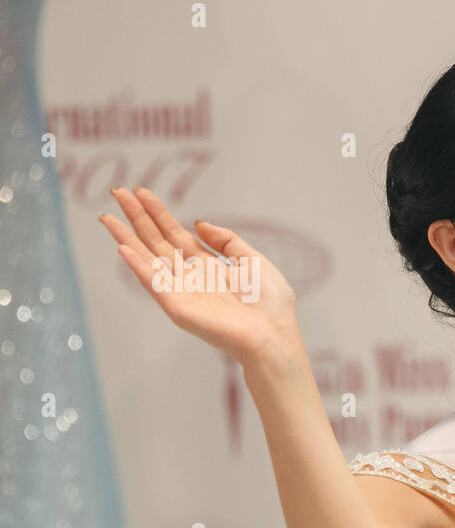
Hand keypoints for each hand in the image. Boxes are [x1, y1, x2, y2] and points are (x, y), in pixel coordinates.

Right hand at [100, 186, 300, 368]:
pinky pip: (154, 283)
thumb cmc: (270, 304)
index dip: (158, 213)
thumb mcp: (252, 260)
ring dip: (126, 238)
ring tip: (107, 216)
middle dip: (137, 218)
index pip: (175, 234)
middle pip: (157, 242)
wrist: (273, 335)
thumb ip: (226, 240)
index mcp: (208, 267)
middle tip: (117, 191)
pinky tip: (122, 247)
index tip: (141, 192)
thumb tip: (197, 223)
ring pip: (148, 259)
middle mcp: (191, 278)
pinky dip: (137, 266)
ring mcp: (182, 293)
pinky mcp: (178, 308)